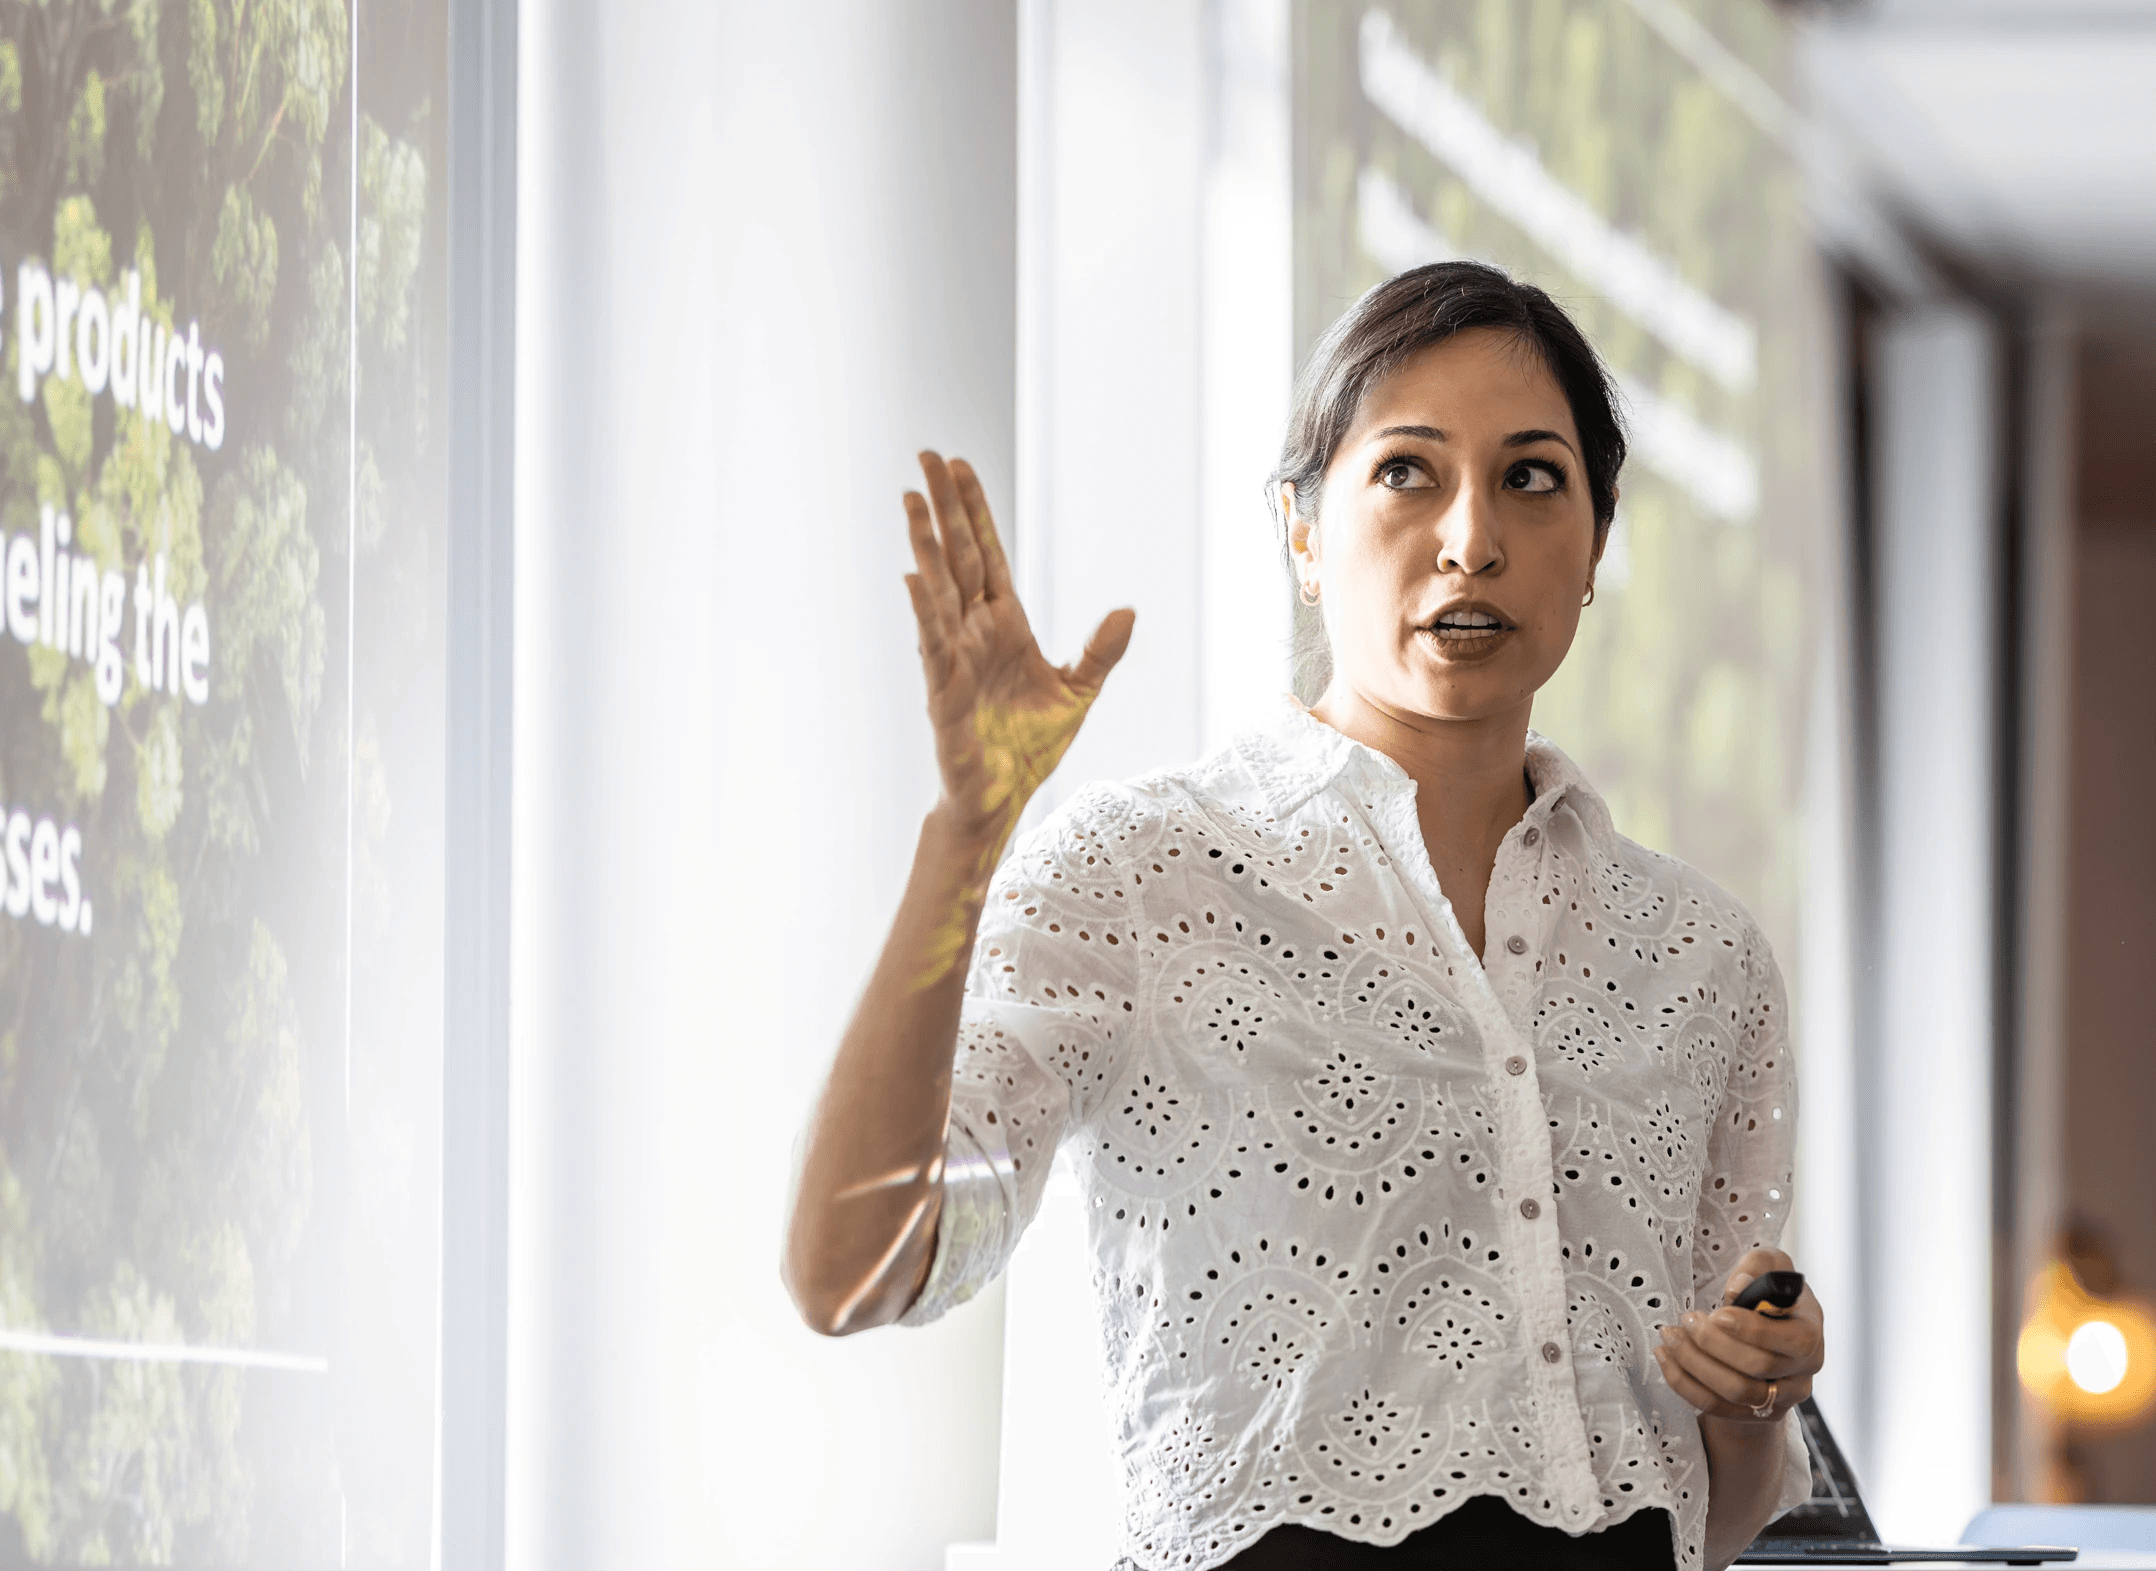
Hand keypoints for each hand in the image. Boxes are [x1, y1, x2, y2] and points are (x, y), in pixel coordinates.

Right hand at [903, 451, 1134, 847]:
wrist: (1004, 796)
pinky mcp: (943, 688)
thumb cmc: (1031, 746)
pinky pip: (933, 641)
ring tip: (911, 498)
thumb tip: (1129, 609)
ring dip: (925, 542)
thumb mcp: (1079, 691)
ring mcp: (955, 655)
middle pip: (959, 555)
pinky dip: (924, 609)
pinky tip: (914, 575)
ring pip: (939, 587)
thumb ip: (1101, 650)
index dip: (975, 511)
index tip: (959, 467)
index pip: (989, 554)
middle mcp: (975, 630)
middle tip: (928, 456)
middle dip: (945, 507)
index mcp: (1005, 624)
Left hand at [1654, 1248, 1824, 1422]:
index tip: (1718, 1314)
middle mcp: (1802, 1372)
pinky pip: (1715, 1407)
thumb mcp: (1770, 1266)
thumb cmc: (1768, 1292)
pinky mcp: (1754, 1413)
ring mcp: (1781, 1398)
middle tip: (1687, 1320)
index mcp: (1810, 1334)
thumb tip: (1738, 1287)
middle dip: (1714, 1343)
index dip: (1751, 1329)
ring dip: (1694, 1363)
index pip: (1792, 1342)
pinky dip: (1684, 1383)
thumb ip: (1758, 1267)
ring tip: (1670, 1336)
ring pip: (1735, 1392)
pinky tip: (1666, 1357)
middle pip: (1758, 1368)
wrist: (1767, 1330)